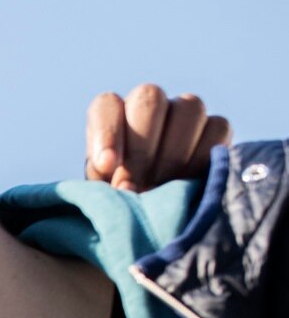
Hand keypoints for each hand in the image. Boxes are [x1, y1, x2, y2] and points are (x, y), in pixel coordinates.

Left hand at [86, 84, 229, 191]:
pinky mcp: (216, 128)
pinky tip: (188, 182)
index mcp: (111, 115)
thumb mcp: (99, 196)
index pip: (107, 105)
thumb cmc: (116, 202)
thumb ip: (103, 185)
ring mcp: (184, 112)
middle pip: (151, 100)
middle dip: (141, 148)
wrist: (151, 217)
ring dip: (174, 152)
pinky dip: (204, 155)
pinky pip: (218, 127)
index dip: (107, 132)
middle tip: (134, 186)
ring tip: (160, 187)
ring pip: (189, 108)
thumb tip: (127, 187)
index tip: (107, 166)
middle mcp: (148, 105)